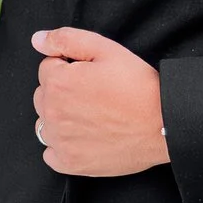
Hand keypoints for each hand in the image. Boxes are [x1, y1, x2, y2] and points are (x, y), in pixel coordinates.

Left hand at [31, 28, 169, 176]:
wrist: (164, 124)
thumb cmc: (139, 87)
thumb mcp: (106, 50)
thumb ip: (66, 39)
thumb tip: (38, 39)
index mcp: (58, 82)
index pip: (48, 68)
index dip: (70, 68)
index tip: (92, 77)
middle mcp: (52, 112)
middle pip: (43, 96)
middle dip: (63, 92)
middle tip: (95, 96)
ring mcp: (59, 140)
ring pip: (46, 124)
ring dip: (61, 119)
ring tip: (92, 117)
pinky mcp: (69, 163)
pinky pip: (50, 153)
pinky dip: (63, 146)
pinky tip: (86, 138)